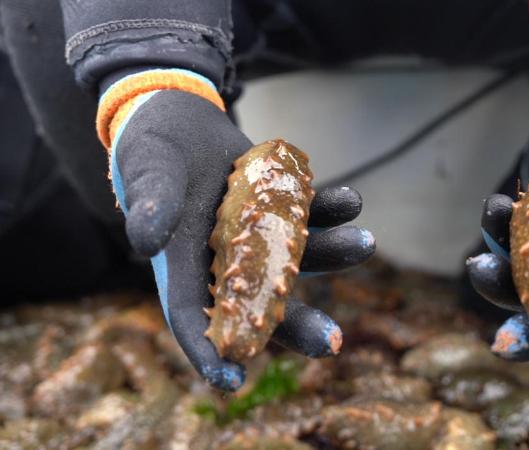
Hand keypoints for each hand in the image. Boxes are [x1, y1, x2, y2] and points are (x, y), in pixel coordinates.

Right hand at [110, 88, 374, 390]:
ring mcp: (258, 239)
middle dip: (299, 326)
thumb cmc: (152, 152)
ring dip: (333, 255)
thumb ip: (150, 205)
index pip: (192, 318)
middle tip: (333, 343)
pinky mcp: (279, 211)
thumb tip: (144, 242)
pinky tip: (352, 200)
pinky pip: (309, 217)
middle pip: (262, 306)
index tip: (232, 380)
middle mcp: (226, 264)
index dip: (209, 351)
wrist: (181, 122)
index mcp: (184, 269)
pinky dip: (331, 211)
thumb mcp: (147, 173)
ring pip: (297, 261)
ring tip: (367, 242)